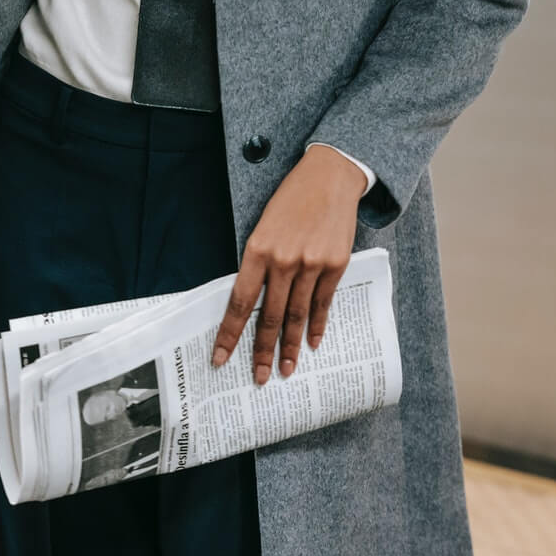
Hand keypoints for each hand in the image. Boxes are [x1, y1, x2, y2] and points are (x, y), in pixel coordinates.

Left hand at [211, 145, 364, 383]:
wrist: (329, 177)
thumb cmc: (290, 201)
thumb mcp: (263, 227)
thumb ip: (258, 263)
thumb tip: (252, 302)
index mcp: (257, 250)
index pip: (239, 303)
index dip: (228, 334)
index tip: (220, 358)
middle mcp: (283, 260)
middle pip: (268, 316)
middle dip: (261, 351)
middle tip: (258, 378)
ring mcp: (311, 264)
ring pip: (296, 315)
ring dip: (289, 347)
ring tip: (284, 371)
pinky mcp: (335, 265)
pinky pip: (323, 303)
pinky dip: (316, 326)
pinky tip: (311, 344)